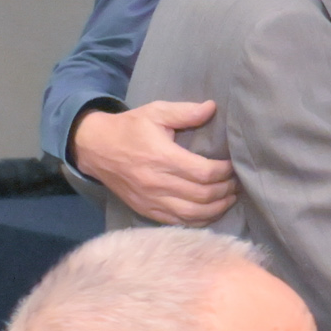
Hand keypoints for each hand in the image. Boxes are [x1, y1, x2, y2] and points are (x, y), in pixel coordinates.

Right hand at [69, 100, 235, 224]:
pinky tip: (209, 213)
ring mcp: (151, 199)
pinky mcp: (146, 209)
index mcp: (162, 157)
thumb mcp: (155, 112)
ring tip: (229, 199)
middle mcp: (157, 182)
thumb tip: (212, 108)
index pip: (203, 172)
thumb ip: (185, 112)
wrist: (95, 148)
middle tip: (236, 183)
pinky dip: (197, 220)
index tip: (232, 165)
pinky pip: (177, 222)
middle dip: (225, 190)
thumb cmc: (129, 128)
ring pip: (192, 213)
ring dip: (216, 209)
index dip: (224, 171)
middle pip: (202, 195)